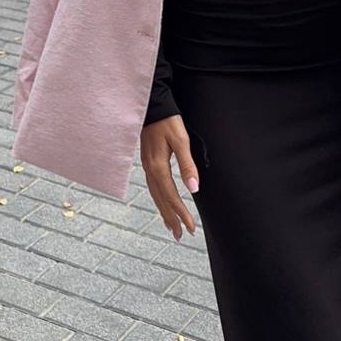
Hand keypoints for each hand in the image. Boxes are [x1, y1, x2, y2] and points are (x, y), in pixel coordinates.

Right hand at [140, 114, 199, 240]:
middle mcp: (150, 170)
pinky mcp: (147, 162)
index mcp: (158, 167)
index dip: (181, 213)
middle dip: (172, 218)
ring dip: (164, 211)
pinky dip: (158, 199)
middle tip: (181, 235)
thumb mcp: (181, 140)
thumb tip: (194, 188)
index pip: (171, 197)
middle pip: (161, 200)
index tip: (191, 228)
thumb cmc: (168, 121)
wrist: (152, 105)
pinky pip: (152, 187)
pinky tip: (162, 202)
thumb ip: (187, 164)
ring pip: (155, 195)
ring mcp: (146, 166)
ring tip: (171, 226)